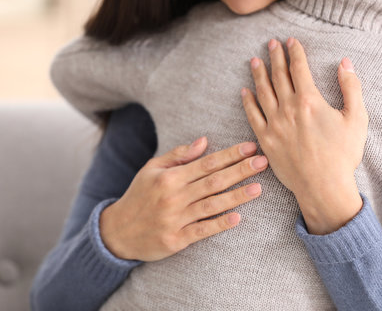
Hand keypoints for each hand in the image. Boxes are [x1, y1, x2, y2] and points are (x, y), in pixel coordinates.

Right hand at [99, 137, 268, 260]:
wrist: (118, 231)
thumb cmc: (139, 196)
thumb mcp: (152, 169)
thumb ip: (178, 155)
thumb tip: (205, 141)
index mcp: (170, 177)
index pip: (207, 163)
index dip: (230, 155)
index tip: (251, 148)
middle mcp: (174, 196)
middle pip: (214, 181)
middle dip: (240, 171)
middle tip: (264, 162)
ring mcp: (176, 219)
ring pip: (212, 205)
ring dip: (237, 196)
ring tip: (258, 188)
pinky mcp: (176, 239)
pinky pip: (202, 230)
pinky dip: (220, 224)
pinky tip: (238, 217)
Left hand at [241, 38, 367, 234]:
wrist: (323, 186)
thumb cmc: (343, 155)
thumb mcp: (357, 118)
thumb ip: (352, 87)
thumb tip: (345, 63)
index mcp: (309, 100)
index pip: (298, 68)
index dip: (294, 51)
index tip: (290, 41)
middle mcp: (287, 108)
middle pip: (278, 75)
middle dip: (274, 56)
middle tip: (271, 43)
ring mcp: (274, 124)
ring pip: (262, 92)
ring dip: (258, 74)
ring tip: (254, 60)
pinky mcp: (265, 140)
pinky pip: (252, 116)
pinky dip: (247, 102)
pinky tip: (244, 91)